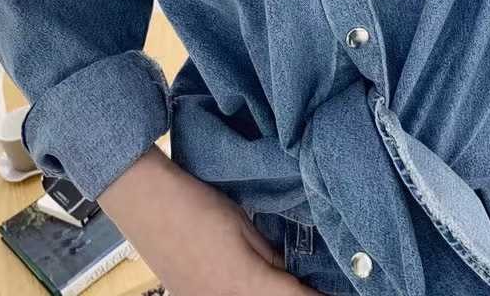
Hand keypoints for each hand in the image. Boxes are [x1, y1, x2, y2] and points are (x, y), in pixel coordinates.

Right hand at [97, 145, 324, 294]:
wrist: (146, 204)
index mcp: (246, 284)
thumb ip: (270, 258)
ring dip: (274, 294)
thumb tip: (292, 276)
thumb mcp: (243, 226)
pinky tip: (262, 286)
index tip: (343, 293)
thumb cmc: (197, 206)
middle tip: (316, 286)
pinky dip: (251, 294)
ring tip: (290, 285)